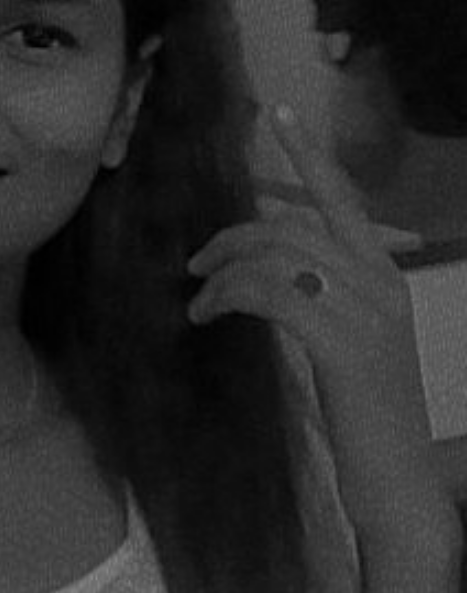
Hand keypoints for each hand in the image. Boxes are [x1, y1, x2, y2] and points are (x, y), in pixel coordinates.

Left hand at [186, 105, 455, 549]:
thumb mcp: (347, 344)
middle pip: (295, 225)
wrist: (397, 478)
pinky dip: (230, 297)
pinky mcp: (343, 344)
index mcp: (385, 274)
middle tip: (196, 263)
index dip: (310, 154)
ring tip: (198, 300)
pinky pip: (273, 295)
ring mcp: (366, 311)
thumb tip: (263, 273)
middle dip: (234, 235)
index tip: (278, 114)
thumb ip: (317, 300)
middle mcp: (381, 281)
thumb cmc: (366, 416)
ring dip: (224, 273)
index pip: (345, 199)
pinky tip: (209, 316)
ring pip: (279, 256)